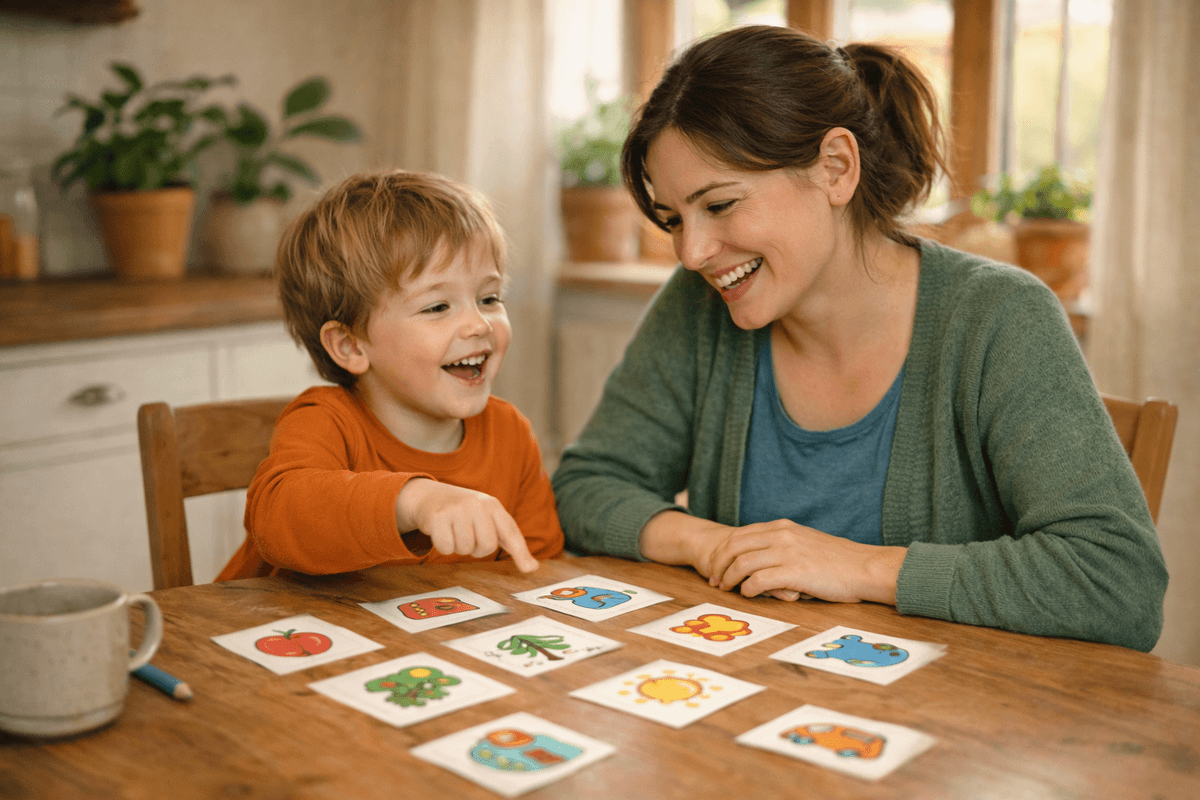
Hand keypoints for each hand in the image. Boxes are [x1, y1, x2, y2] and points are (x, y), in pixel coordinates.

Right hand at [395, 479, 538, 571]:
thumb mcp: (489, 518)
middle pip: (487, 546)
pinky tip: (442, 531)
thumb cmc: (466, 513)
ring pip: (465, 549)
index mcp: (493, 505)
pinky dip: (444, 545)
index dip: (520, 552)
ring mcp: (457, 509)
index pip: (510, 532)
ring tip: (455, 531)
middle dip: (477, 548)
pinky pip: (446, 548)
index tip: (529, 569)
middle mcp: (477, 504)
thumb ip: (510, 540)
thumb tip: (532, 567)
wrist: (430, 496)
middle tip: (469, 536)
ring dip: (459, 546)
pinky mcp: (438, 517)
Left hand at [706, 519, 904, 604]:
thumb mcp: (804, 543)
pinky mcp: (794, 572)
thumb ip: (781, 547)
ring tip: (726, 589)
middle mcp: (781, 535)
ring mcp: (787, 552)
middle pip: (734, 546)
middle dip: (719, 564)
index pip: (740, 535)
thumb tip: (757, 563)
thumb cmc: (836, 561)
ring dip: (730, 578)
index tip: (716, 566)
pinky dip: (748, 589)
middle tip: (715, 580)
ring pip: (742, 563)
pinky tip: (749, 595)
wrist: (864, 568)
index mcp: (782, 527)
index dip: (723, 551)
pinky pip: (759, 580)